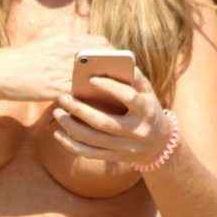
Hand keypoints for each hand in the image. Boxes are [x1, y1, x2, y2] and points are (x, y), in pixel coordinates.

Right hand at [0, 33, 113, 102]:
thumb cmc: (21, 60)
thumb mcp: (45, 45)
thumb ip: (65, 48)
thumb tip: (84, 54)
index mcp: (65, 40)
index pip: (101, 42)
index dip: (114, 53)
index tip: (121, 63)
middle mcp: (67, 52)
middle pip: (104, 61)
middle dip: (117, 72)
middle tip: (125, 83)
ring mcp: (62, 70)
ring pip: (95, 80)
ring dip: (108, 90)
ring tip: (119, 99)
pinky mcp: (55, 88)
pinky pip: (80, 96)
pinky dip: (91, 103)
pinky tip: (98, 111)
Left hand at [51, 66, 170, 166]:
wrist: (160, 144)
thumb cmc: (149, 110)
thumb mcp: (149, 93)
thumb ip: (135, 78)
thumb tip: (114, 60)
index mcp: (147, 111)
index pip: (129, 98)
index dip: (111, 87)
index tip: (91, 78)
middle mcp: (137, 131)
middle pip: (104, 122)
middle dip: (80, 110)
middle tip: (62, 97)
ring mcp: (125, 147)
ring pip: (93, 139)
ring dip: (71, 127)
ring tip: (56, 112)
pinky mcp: (114, 157)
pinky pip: (89, 153)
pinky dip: (71, 145)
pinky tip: (58, 133)